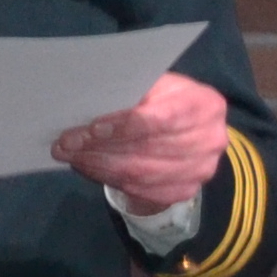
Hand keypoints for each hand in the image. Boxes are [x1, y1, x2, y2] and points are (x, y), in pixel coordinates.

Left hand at [54, 71, 227, 221]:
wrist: (191, 129)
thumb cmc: (165, 99)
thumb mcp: (155, 85)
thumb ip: (132, 92)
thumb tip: (88, 103)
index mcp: (205, 105)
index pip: (162, 119)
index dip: (125, 125)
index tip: (91, 128)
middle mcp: (210, 140)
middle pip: (147, 149)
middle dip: (101, 148)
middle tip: (65, 145)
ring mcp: (200, 170)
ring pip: (141, 174)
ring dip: (99, 166)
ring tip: (71, 156)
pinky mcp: (184, 191)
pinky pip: (140, 191)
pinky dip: (109, 179)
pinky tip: (89, 168)